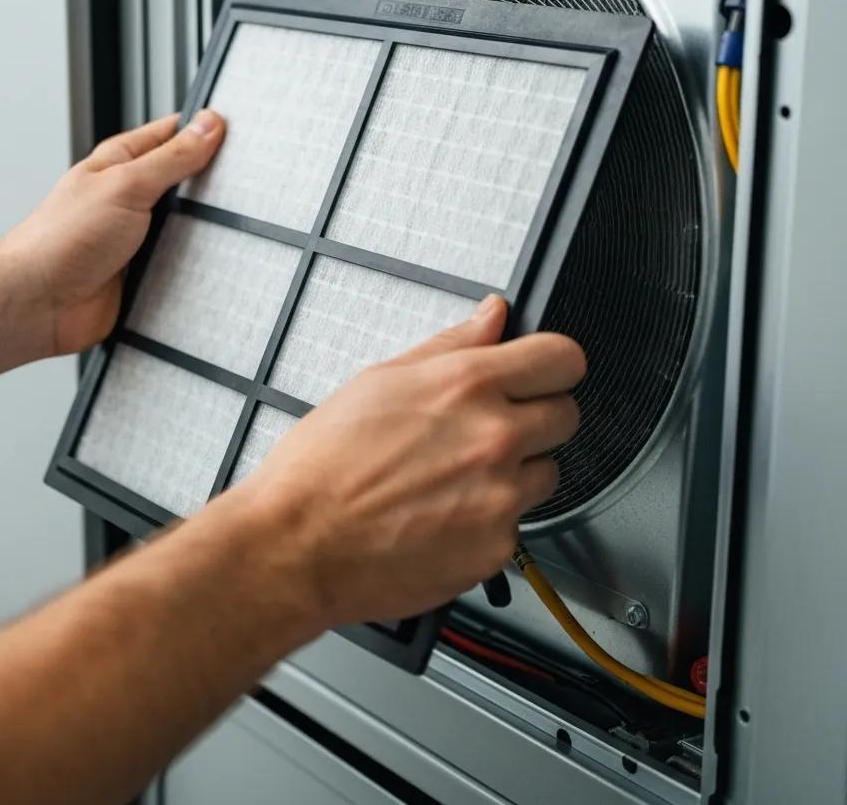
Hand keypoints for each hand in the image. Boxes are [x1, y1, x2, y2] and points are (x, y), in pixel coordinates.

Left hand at [0, 110, 224, 356]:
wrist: (38, 304)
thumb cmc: (59, 240)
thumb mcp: (126, 185)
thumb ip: (172, 157)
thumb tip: (207, 125)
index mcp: (120, 163)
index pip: (173, 135)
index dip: (204, 130)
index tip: (238, 134)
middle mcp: (129, 198)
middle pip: (186, 183)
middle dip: (211, 187)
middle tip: (239, 187)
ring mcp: (138, 237)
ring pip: (189, 227)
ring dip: (202, 232)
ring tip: (221, 229)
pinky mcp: (144, 273)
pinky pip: (182, 267)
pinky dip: (194, 268)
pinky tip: (205, 267)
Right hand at [233, 295, 584, 627]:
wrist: (298, 544)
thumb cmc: (323, 466)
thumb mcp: (381, 380)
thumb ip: (451, 345)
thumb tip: (492, 317)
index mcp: (466, 385)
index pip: (563, 359)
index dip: (552, 364)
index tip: (542, 373)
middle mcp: (494, 438)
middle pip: (566, 415)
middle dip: (535, 417)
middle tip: (490, 430)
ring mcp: (500, 496)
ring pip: (546, 473)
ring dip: (516, 473)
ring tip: (457, 479)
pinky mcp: (496, 548)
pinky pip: (517, 524)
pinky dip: (489, 521)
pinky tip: (444, 515)